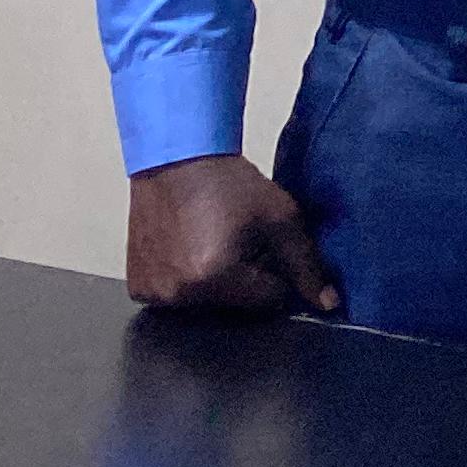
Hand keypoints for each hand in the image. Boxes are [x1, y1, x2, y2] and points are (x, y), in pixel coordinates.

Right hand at [125, 153, 338, 316]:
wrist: (178, 160)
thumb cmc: (232, 186)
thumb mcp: (281, 219)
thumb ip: (307, 264)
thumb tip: (329, 304)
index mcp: (215, 279)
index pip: (268, 301)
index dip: (276, 273)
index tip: (265, 246)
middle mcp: (178, 295)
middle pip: (235, 306)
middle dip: (245, 279)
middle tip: (236, 241)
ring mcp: (153, 294)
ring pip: (206, 305)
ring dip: (216, 283)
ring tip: (212, 243)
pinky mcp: (137, 287)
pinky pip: (175, 298)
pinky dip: (187, 281)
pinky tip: (189, 250)